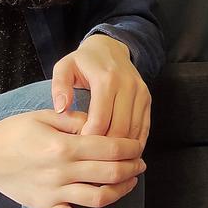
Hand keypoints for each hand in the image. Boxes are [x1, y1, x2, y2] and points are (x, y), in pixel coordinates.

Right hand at [0, 109, 144, 207]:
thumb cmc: (14, 131)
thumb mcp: (43, 115)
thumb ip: (74, 119)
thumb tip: (99, 124)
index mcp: (63, 146)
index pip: (108, 148)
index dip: (129, 147)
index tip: (137, 145)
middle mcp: (62, 172)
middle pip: (110, 173)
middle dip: (132, 167)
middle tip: (140, 162)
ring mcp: (54, 193)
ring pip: (99, 197)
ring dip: (122, 190)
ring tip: (131, 181)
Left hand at [51, 33, 150, 150]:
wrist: (111, 47)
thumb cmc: (83, 61)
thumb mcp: (64, 67)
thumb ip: (59, 86)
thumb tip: (60, 108)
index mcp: (106, 79)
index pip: (100, 120)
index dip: (89, 138)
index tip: (78, 148)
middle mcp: (127, 86)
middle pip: (119, 129)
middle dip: (105, 148)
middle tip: (92, 158)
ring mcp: (140, 93)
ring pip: (134, 131)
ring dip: (121, 149)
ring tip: (105, 159)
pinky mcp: (147, 100)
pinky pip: (144, 128)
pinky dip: (134, 143)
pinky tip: (122, 153)